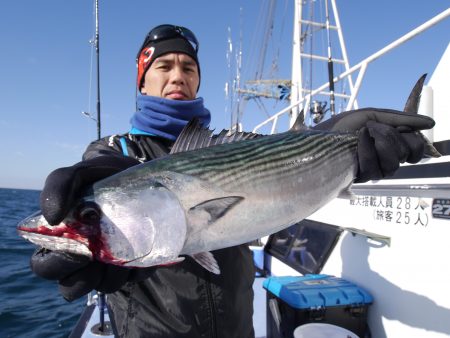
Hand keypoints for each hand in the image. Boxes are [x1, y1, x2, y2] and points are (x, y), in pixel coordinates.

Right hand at [31, 155, 139, 299]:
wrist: (139, 174)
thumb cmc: (101, 177)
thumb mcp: (79, 174)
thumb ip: (59, 186)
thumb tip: (51, 216)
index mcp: (60, 241)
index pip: (46, 267)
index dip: (60, 264)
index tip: (82, 248)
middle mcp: (82, 259)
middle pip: (73, 286)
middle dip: (87, 276)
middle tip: (102, 254)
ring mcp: (109, 265)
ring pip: (106, 286)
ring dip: (115, 272)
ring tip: (125, 247)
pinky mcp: (136, 265)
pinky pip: (137, 278)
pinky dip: (140, 266)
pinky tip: (142, 246)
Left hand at [313, 108, 436, 182]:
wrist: (316, 137)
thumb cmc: (340, 127)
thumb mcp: (371, 116)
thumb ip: (400, 119)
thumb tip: (430, 123)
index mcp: (389, 146)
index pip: (416, 150)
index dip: (415, 141)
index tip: (404, 131)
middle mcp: (383, 161)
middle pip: (408, 155)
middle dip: (392, 136)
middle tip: (374, 127)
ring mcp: (373, 171)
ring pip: (394, 163)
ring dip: (380, 141)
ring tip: (363, 132)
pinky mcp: (361, 178)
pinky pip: (375, 166)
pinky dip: (367, 148)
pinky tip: (357, 141)